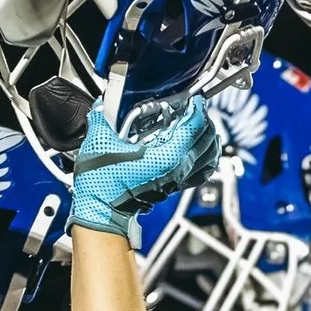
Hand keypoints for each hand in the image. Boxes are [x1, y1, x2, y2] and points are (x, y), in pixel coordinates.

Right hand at [70, 93, 219, 241]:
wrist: (101, 212)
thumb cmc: (102, 186)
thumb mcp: (100, 143)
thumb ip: (103, 117)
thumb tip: (104, 104)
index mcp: (167, 156)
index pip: (195, 125)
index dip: (197, 106)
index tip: (193, 97)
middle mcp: (179, 169)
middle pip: (207, 138)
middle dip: (204, 118)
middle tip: (194, 107)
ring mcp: (178, 179)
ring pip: (210, 156)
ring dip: (209, 137)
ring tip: (200, 125)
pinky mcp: (173, 187)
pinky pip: (202, 171)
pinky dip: (206, 157)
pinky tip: (199, 150)